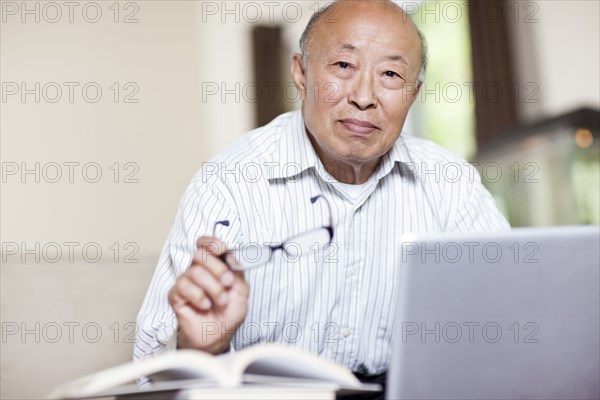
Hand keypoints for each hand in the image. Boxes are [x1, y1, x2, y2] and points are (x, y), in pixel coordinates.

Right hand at [168, 237, 248, 353]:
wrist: (218, 336)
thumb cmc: (229, 313)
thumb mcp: (241, 290)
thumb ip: (237, 270)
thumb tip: (230, 255)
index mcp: (213, 264)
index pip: (205, 244)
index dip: (211, 242)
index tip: (222, 248)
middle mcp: (197, 270)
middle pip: (200, 254)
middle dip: (218, 269)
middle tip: (228, 283)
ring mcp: (186, 282)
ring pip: (194, 271)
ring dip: (213, 287)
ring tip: (221, 301)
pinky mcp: (176, 295)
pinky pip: (183, 286)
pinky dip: (198, 296)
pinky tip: (205, 305)